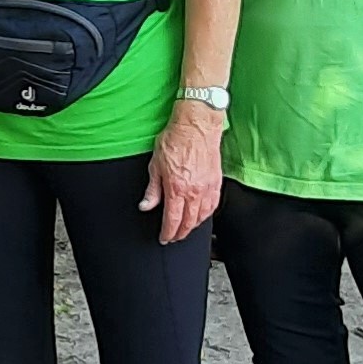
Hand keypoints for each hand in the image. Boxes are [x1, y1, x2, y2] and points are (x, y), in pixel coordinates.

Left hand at [140, 100, 222, 243]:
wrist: (196, 125)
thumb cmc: (175, 140)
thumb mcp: (155, 165)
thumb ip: (152, 189)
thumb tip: (146, 206)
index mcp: (177, 188)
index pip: (173, 220)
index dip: (168, 233)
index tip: (164, 238)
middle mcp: (195, 191)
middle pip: (189, 222)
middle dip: (180, 233)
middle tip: (173, 237)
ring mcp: (208, 188)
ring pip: (202, 216)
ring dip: (193, 226)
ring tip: (185, 229)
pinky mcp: (217, 182)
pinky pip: (213, 205)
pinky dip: (206, 215)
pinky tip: (201, 216)